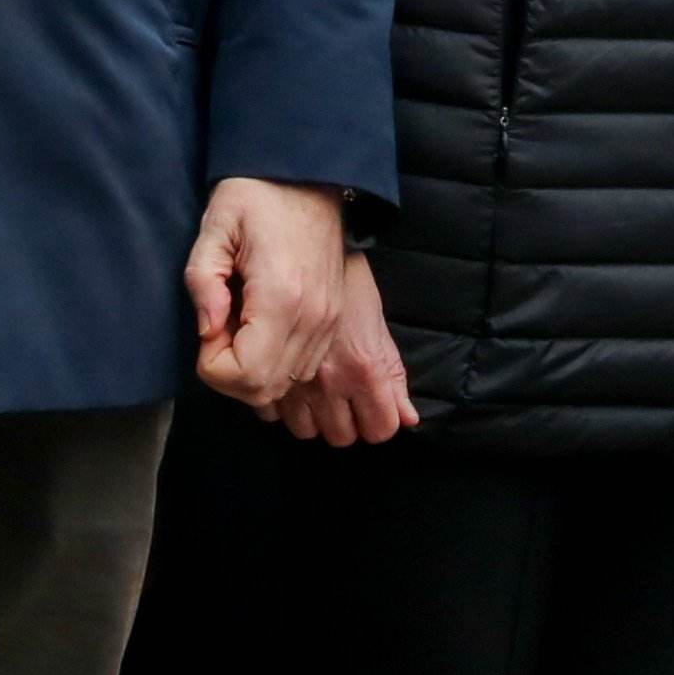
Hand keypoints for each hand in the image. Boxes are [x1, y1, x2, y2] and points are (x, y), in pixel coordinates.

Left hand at [189, 177, 351, 411]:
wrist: (309, 177)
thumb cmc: (257, 195)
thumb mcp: (216, 226)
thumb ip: (204, 280)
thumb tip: (208, 329)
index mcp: (282, 297)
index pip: (246, 375)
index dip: (212, 366)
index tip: (208, 327)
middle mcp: (311, 319)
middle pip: (264, 389)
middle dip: (228, 374)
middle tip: (218, 329)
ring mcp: (326, 323)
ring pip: (283, 385)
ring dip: (250, 370)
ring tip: (238, 326)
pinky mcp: (331, 322)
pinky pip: (300, 368)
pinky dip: (273, 363)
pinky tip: (259, 328)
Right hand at [275, 255, 420, 444]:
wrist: (300, 239)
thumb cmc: (344, 275)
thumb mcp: (376, 317)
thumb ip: (391, 371)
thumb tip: (408, 418)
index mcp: (363, 367)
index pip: (380, 428)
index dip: (379, 421)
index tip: (373, 409)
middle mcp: (330, 380)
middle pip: (341, 436)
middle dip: (343, 422)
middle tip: (341, 400)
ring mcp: (295, 377)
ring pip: (304, 429)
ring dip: (308, 416)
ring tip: (313, 393)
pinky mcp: (265, 368)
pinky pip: (271, 412)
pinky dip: (278, 404)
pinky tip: (286, 382)